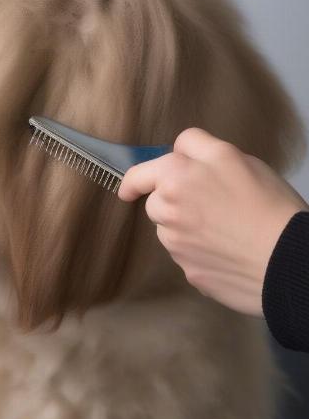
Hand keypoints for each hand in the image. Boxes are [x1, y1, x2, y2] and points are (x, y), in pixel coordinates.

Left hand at [118, 128, 307, 315]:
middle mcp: (166, 209)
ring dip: (186, 226)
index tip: (128, 190)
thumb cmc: (267, 203)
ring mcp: (175, 244)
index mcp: (175, 176)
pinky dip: (200, 251)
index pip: (139, 173)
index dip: (134, 181)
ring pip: (170, 230)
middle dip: (173, 200)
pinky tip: (227, 249)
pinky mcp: (187, 270)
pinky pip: (186, 255)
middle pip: (156, 202)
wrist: (289, 259)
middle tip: (212, 203)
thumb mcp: (234, 158)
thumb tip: (176, 152)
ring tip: (225, 228)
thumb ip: (197, 148)